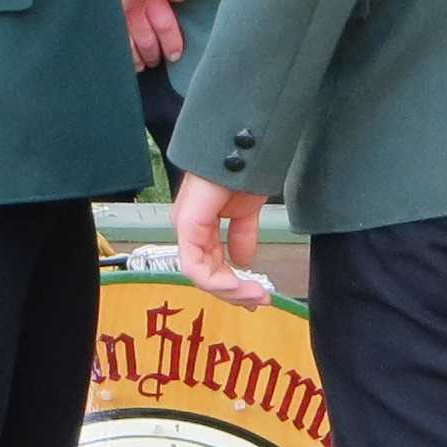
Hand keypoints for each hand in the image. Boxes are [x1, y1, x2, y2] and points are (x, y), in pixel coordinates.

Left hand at [172, 169, 269, 307]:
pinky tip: (238, 285)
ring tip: (255, 295)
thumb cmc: (242, 171)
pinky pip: (194, 264)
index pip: (211, 267)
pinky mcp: (187, 224)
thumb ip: (243, 236)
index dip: (234, 286)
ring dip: (229, 291)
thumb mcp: (246, 212)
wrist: (244, 146)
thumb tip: (244, 262)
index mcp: (201, 226)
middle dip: (235, 293)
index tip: (259, 295)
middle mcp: (190, 229)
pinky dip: (216, 281)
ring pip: (199, 275)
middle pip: (206, 275)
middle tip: (260, 301)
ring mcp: (186, 227)